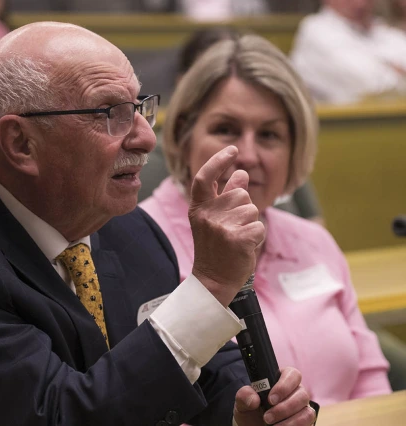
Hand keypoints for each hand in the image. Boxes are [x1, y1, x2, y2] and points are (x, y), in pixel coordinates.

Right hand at [189, 146, 264, 305]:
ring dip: (251, 224)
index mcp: (198, 208)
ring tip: (237, 239)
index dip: (218, 161)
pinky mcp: (236, 239)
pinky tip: (245, 247)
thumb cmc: (216, 249)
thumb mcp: (215, 219)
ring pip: (252, 210)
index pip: (204, 177)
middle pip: (240, 194)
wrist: (213, 280)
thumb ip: (227, 195)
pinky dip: (257, 237)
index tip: (232, 150)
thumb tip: (241, 172)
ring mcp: (220, 226)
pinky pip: (259, 226)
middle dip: (244, 209)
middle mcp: (206, 215)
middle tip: (232, 230)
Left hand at [234, 367, 315, 425]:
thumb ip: (244, 395)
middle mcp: (295, 392)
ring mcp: (302, 407)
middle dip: (284, 408)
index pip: (292, 374)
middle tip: (267, 417)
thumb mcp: (242, 401)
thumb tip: (254, 399)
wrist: (252, 425)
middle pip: (302, 394)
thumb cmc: (250, 409)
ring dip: (290, 421)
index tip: (271, 399)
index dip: (284, 386)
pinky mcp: (305, 421)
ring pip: (307, 411)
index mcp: (281, 379)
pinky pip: (308, 423)